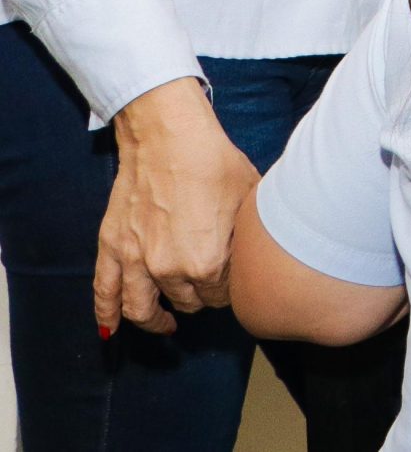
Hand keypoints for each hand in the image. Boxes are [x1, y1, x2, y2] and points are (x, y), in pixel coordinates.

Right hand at [97, 80, 258, 334]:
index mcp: (207, 263)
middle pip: (188, 302)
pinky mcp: (112, 247)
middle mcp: (169, 270)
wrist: (170, 138)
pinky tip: (110, 330)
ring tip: (166, 324)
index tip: (230, 281)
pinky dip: (106, 315)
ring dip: (155, 321)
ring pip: (142, 309)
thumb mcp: (247, 201)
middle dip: (199, 298)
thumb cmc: (215, 163)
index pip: (221, 296)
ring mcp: (136, 261)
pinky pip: (104, 292)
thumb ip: (245, 239)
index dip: (228, 288)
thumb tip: (248, 256)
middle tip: (205, 288)